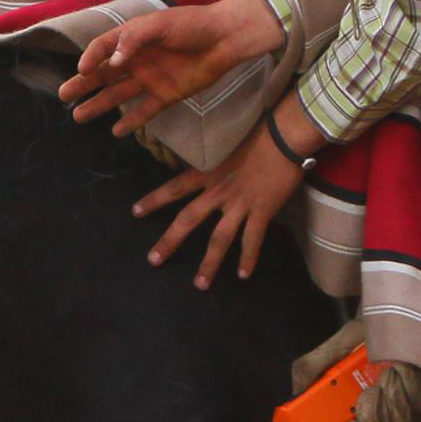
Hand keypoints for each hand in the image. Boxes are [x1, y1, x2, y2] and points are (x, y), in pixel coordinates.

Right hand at [58, 0, 283, 137]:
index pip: (102, 49)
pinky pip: (144, 110)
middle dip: (83, 85)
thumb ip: (133, 40)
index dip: (90, 59)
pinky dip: (132, 122)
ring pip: (118, 95)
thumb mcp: (159, 24)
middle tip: (63, 96)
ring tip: (79, 116)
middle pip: (104, 75)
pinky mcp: (166, 95)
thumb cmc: (191, 24)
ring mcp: (150, 79)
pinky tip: (117, 132)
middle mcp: (137, 60)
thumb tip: (112, 61)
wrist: (224, 39)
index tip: (82, 71)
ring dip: (99, 105)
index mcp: (132, 38)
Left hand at [133, 119, 303, 288]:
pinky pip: (252, 240)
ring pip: (219, 239)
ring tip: (200, 284)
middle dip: (169, 241)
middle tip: (153, 260)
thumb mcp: (227, 148)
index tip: (135, 211)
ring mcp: (239, 204)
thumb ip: (216, 165)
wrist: (285, 137)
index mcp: (208, 174)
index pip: (174, 188)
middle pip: (188, 220)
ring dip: (209, 264)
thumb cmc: (259, 137)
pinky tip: (243, 275)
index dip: (154, 200)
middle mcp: (218, 192)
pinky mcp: (261, 211)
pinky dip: (248, 258)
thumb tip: (208, 173)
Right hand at [289, 318, 420, 421]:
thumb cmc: (366, 332)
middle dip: (373, 414)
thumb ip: (311, 367)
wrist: (400, 314)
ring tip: (388, 368)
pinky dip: (413, 385)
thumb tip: (296, 393)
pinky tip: (406, 367)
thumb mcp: (336, 344)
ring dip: (393, 394)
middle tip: (369, 390)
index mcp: (350, 405)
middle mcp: (376, 411)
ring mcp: (403, 406)